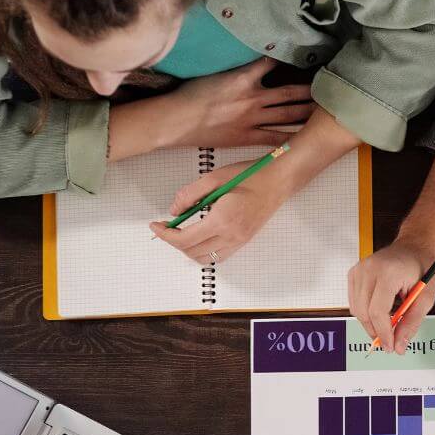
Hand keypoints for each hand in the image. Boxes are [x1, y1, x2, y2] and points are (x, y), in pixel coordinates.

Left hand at [150, 159, 291, 264]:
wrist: (278, 181)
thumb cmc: (250, 176)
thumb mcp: (214, 177)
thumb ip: (190, 194)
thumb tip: (174, 210)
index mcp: (222, 220)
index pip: (185, 239)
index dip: (165, 235)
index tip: (155, 226)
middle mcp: (231, 236)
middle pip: (192, 252)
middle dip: (174, 242)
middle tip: (166, 227)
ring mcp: (239, 241)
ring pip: (206, 259)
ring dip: (189, 249)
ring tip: (182, 233)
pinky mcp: (244, 241)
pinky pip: (219, 256)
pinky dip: (204, 251)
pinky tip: (200, 236)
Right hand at [168, 58, 312, 148]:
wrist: (177, 120)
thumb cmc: (190, 94)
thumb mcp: (215, 72)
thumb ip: (236, 67)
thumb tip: (252, 60)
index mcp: (243, 77)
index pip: (273, 63)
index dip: (291, 59)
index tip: (307, 56)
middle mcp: (253, 98)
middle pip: (290, 92)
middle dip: (310, 90)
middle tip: (328, 87)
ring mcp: (252, 119)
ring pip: (287, 115)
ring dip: (306, 112)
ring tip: (323, 110)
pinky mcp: (247, 137)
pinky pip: (275, 138)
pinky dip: (291, 137)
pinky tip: (305, 137)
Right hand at [348, 239, 434, 353]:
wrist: (415, 245)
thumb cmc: (423, 266)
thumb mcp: (426, 298)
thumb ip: (411, 323)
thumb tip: (399, 346)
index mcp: (388, 273)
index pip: (377, 311)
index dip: (383, 333)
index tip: (391, 346)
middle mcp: (369, 269)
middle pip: (364, 312)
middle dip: (376, 332)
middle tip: (390, 342)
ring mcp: (359, 269)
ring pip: (356, 309)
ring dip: (370, 323)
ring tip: (387, 326)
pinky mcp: (354, 273)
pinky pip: (354, 301)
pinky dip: (365, 312)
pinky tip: (380, 313)